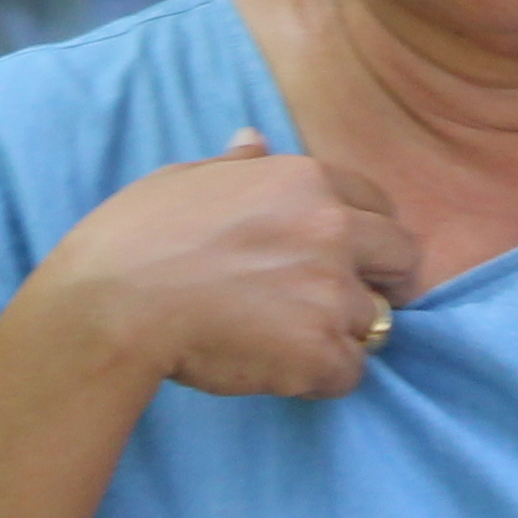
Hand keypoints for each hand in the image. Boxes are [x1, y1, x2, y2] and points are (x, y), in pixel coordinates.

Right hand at [34, 130, 420, 399]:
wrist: (114, 304)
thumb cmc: (137, 237)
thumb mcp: (187, 178)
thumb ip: (237, 165)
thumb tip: (254, 139)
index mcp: (306, 180)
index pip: (377, 202)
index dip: (364, 232)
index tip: (347, 255)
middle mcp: (332, 229)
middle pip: (403, 258)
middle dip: (382, 280)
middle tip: (341, 303)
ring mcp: (330, 292)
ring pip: (374, 321)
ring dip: (341, 333)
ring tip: (289, 340)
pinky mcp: (318, 351)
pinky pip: (349, 372)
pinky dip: (321, 377)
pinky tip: (279, 370)